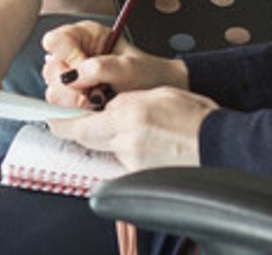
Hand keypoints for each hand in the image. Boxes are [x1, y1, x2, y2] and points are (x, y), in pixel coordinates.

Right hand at [40, 21, 186, 107]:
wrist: (157, 93)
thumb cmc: (147, 74)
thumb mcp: (128, 66)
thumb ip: (100, 67)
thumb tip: (72, 76)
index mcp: (84, 36)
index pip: (56, 42)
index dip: (68, 57)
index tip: (86, 69)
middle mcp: (73, 55)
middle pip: (51, 70)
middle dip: (71, 87)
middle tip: (94, 94)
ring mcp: (72, 78)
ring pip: (53, 92)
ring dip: (74, 102)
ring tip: (99, 102)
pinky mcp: (73, 99)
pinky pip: (61, 108)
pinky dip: (76, 113)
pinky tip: (95, 109)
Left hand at [47, 87, 217, 169]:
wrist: (222, 144)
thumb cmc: (197, 118)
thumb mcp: (158, 95)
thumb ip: (127, 102)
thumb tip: (108, 108)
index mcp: (128, 113)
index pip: (77, 122)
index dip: (59, 119)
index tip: (50, 114)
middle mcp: (126, 140)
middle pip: (86, 137)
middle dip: (84, 126)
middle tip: (94, 115)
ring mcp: (133, 162)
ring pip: (108, 148)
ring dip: (115, 138)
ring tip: (146, 127)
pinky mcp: (142, 176)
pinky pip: (125, 160)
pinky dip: (132, 150)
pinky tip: (154, 141)